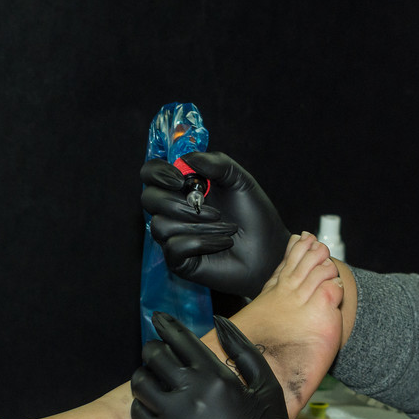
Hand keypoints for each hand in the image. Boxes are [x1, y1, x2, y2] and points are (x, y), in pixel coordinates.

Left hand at [131, 312, 316, 418]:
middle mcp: (191, 391)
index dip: (166, 324)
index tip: (159, 318)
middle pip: (154, 355)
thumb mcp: (265, 382)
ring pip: (140, 381)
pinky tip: (152, 403)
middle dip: (153, 349)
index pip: (179, 338)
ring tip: (152, 377)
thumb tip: (218, 321)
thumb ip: (241, 348)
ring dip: (144, 374)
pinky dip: (142, 402)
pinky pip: (138, 411)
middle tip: (156, 351)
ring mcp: (173, 416)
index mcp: (215, 374)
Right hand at [140, 152, 289, 298]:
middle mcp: (173, 210)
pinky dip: (202, 242)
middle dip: (179, 203)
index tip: (180, 179)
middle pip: (148, 198)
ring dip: (198, 225)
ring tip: (228, 227)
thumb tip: (185, 158)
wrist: (269, 250)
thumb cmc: (254, 215)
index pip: (150, 173)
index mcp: (183, 186)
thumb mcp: (240, 180)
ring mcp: (173, 235)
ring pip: (161, 225)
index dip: (158, 173)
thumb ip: (216, 163)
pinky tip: (223, 242)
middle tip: (210, 208)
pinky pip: (174, 247)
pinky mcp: (178, 260)